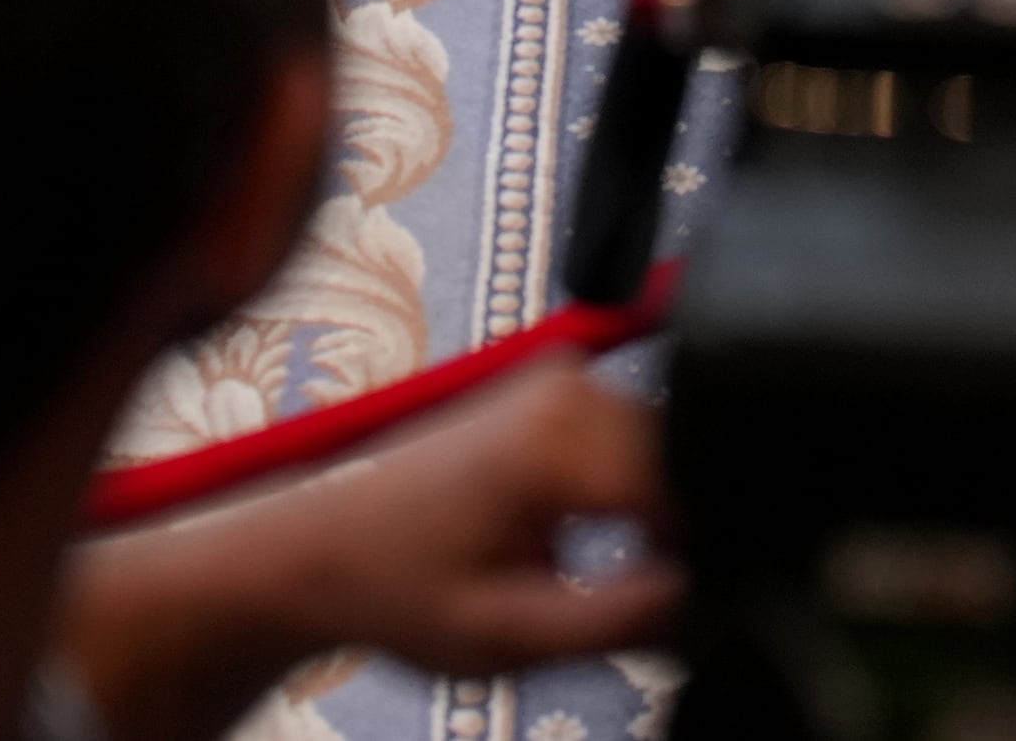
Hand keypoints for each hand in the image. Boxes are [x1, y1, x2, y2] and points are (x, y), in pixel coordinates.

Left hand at [60, 364, 679, 740]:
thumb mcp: (511, 633)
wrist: (319, 551)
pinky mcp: (549, 393)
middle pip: (678, 462)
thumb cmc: (391, 585)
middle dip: (671, 533)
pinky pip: (628, 440)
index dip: (694, 554)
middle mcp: (563, 386)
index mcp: (557, 434)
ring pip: (660, 452)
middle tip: (621, 597)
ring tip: (581, 567)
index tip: (671, 603)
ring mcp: (556, 380)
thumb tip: (696, 595)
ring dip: (648, 514)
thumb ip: (618, 620)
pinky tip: (575, 538)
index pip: (685, 488)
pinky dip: (623, 495)